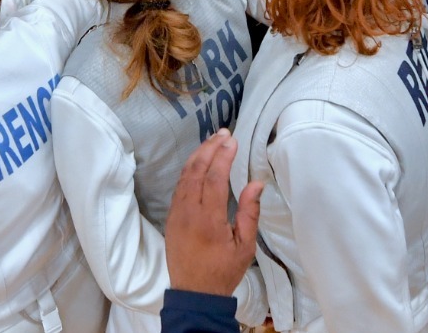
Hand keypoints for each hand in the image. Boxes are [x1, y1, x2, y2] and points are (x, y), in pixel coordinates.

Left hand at [164, 131, 261, 296]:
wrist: (194, 294)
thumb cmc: (223, 271)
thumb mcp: (245, 247)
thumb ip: (250, 213)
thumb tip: (256, 183)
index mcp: (209, 220)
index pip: (214, 178)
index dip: (223, 156)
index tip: (232, 140)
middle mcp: (188, 212)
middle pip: (196, 170)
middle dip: (209, 148)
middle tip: (223, 133)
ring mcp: (176, 213)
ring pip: (184, 176)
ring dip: (198, 155)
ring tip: (212, 141)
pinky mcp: (171, 217)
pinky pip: (179, 186)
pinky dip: (189, 169)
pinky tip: (199, 162)